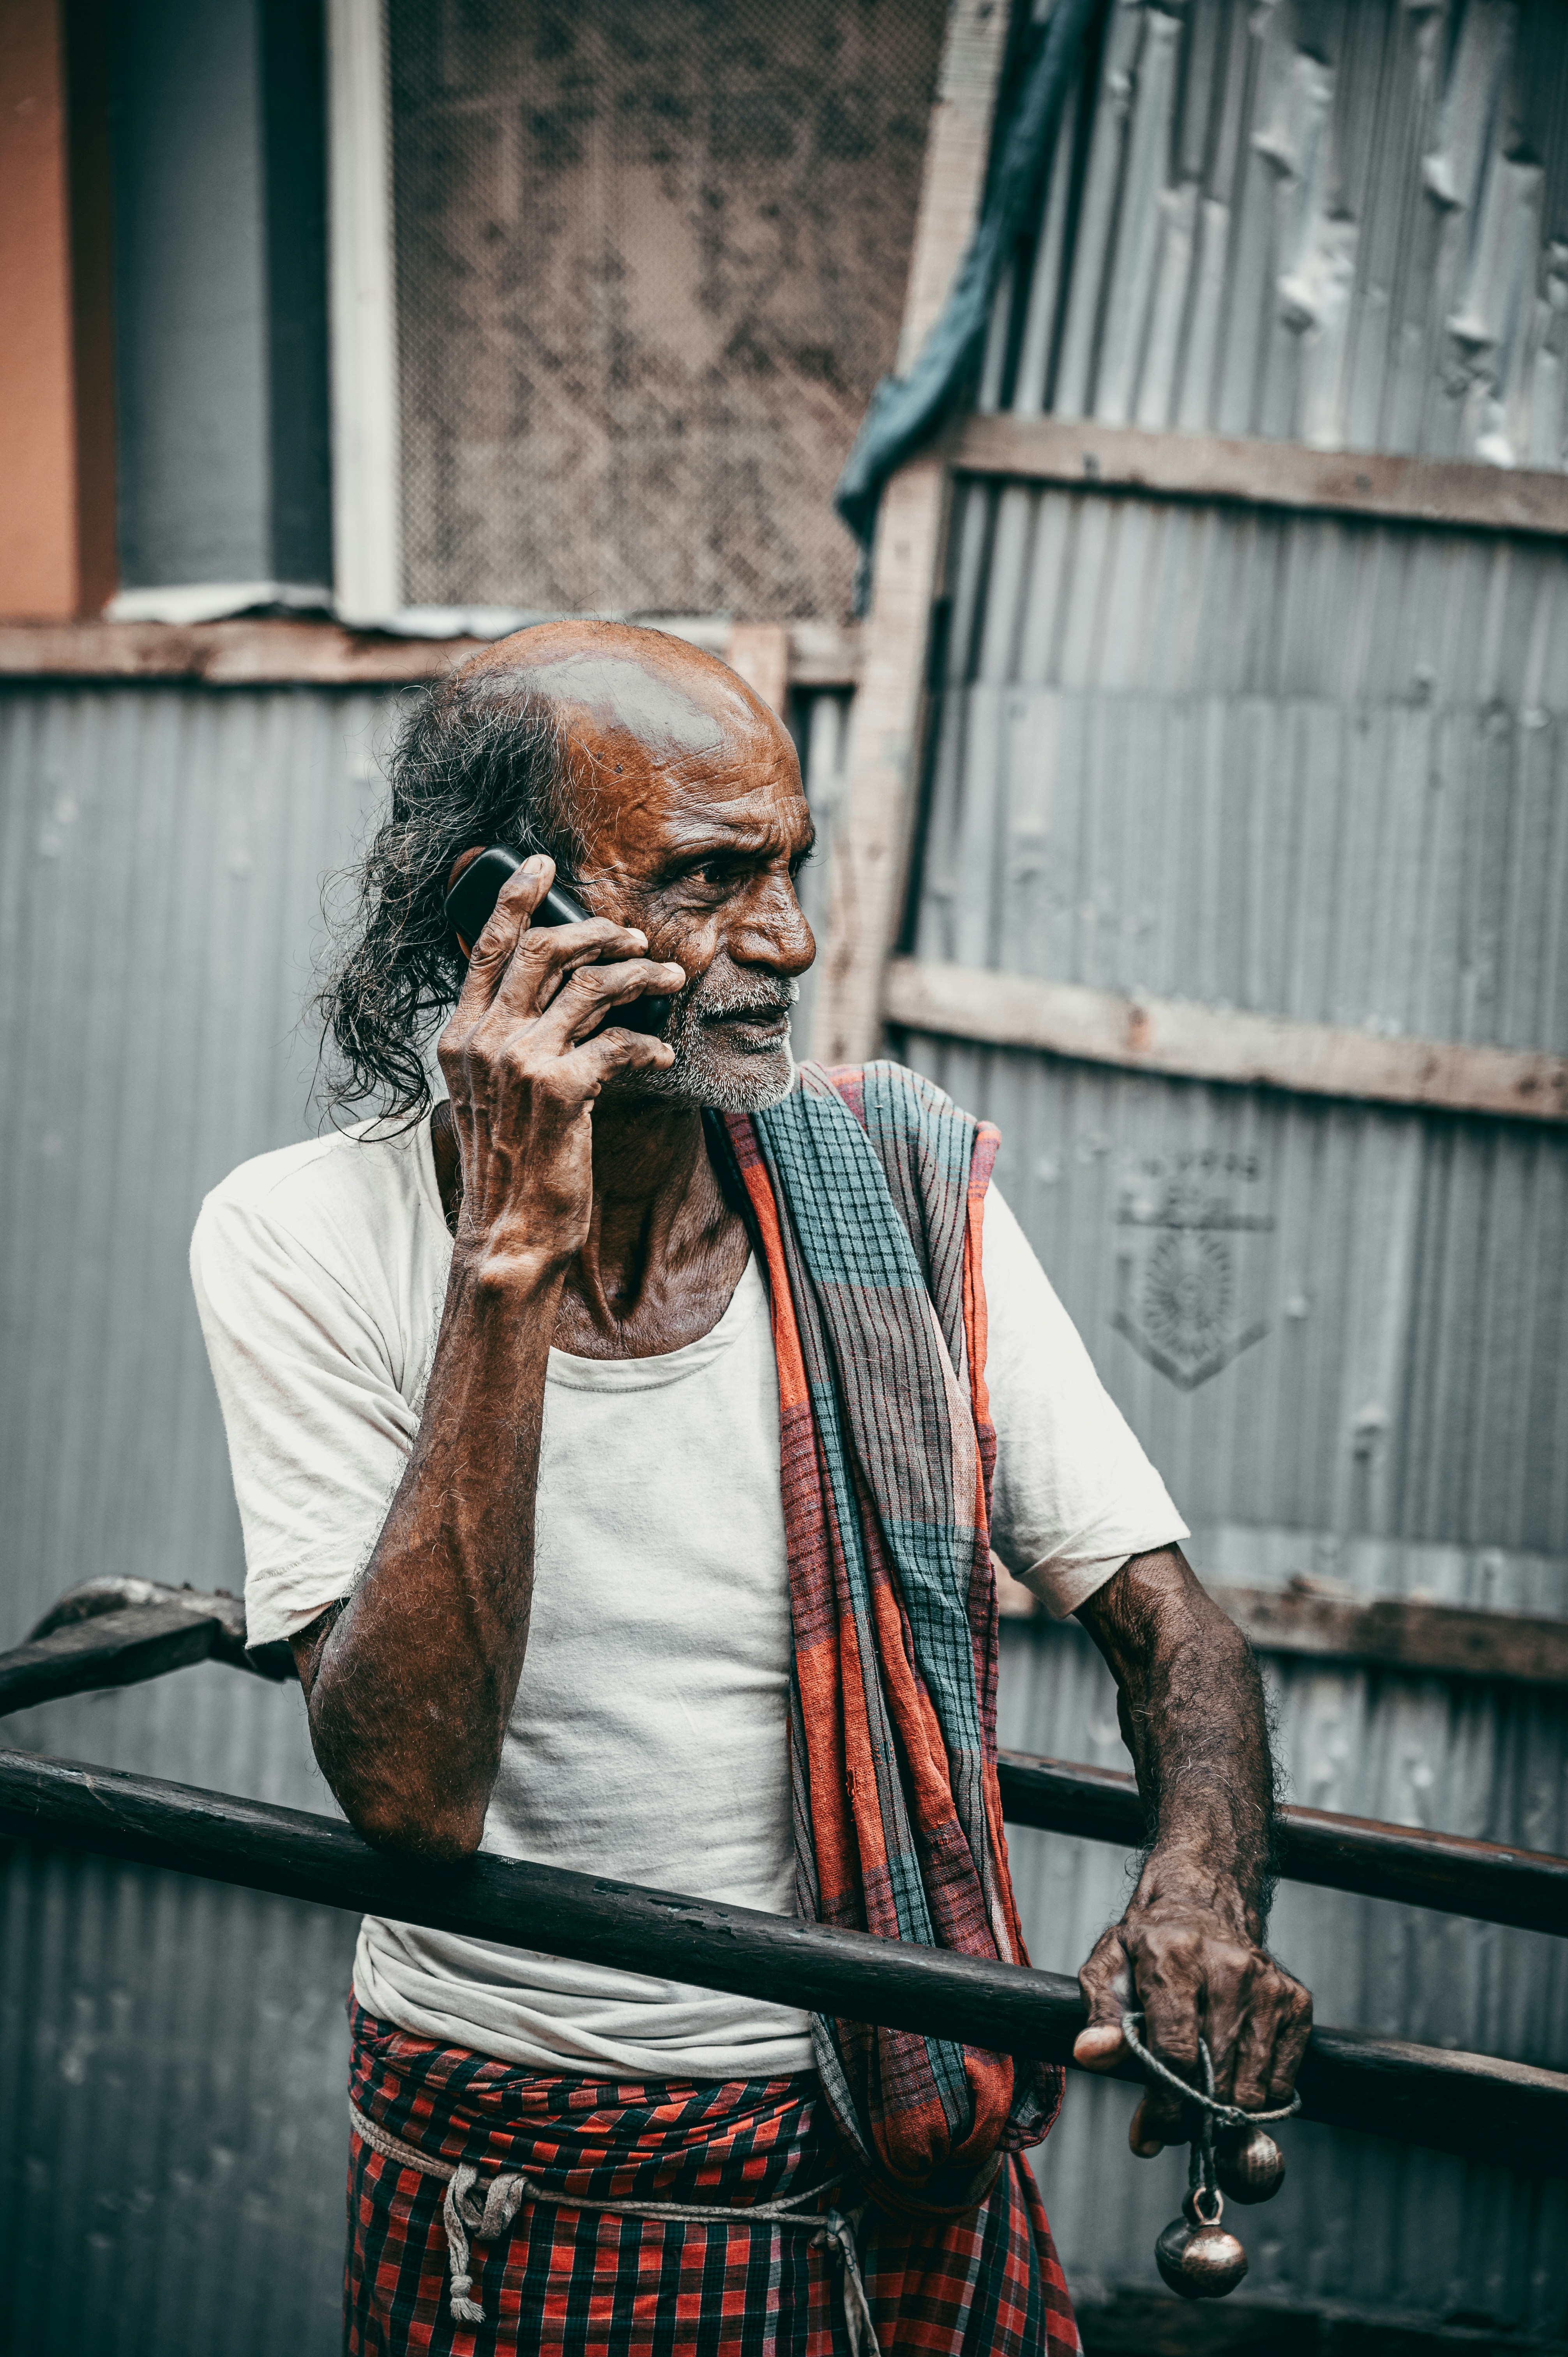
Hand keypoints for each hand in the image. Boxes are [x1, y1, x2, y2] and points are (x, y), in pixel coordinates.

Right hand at [437, 855, 684, 1277]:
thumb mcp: (492, 1092)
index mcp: (460, 1036)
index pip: (485, 947)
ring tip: (667, 977)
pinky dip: (647, 1044)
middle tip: (633, 936)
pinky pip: (618, 1043)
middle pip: (544, 949)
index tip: (542, 864)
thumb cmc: (510, 1162)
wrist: (509, 1232)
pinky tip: (659, 1055)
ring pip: (590, 986)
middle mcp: (482, 1041)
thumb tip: (559, 994)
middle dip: (597, 930)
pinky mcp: (560, 1090)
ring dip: (638, 975)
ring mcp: (519, 1062)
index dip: (515, 897)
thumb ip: (510, 1039)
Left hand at [1072, 1870, 1311, 2153]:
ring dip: (1225, 2114)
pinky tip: (1233, 2080)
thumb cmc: (1151, 1943)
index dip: (1163, 2107)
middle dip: (1192, 2117)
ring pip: (1252, 2088)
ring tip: (1201, 2104)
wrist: (1204, 1903)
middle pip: (1217, 2078)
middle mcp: (1228, 1970)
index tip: (1150, 2136)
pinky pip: (1283, 2081)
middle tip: (1175, 2124)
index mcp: (1175, 1959)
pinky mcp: (1296, 2001)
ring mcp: (1268, 1987)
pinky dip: (1259, 2098)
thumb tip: (1090, 2054)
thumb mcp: (1109, 1966)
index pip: (1175, 2054)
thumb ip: (1100, 2014)